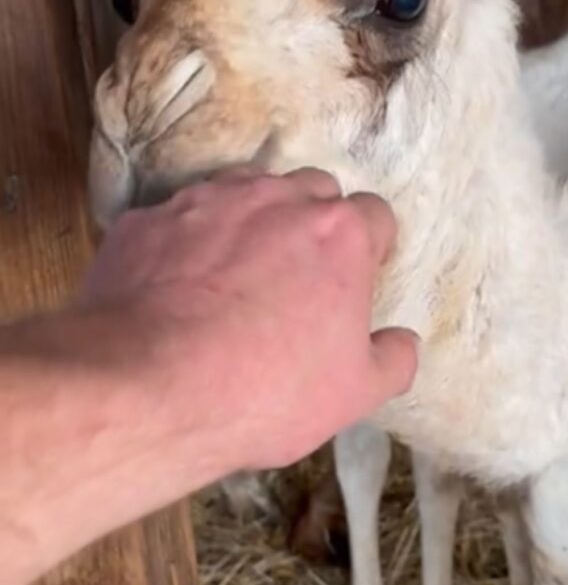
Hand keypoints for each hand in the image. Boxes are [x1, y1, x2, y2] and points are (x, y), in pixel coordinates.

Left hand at [82, 167, 417, 473]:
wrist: (146, 388)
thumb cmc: (265, 391)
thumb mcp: (354, 394)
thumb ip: (393, 360)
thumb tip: (403, 343)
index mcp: (338, 234)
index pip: (376, 215)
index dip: (372, 249)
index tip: (358, 280)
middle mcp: (276, 200)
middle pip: (313, 190)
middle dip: (316, 222)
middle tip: (302, 277)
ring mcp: (207, 202)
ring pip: (246, 190)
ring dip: (254, 221)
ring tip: (241, 274)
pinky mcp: (149, 220)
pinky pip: (181, 219)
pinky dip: (190, 242)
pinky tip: (180, 287)